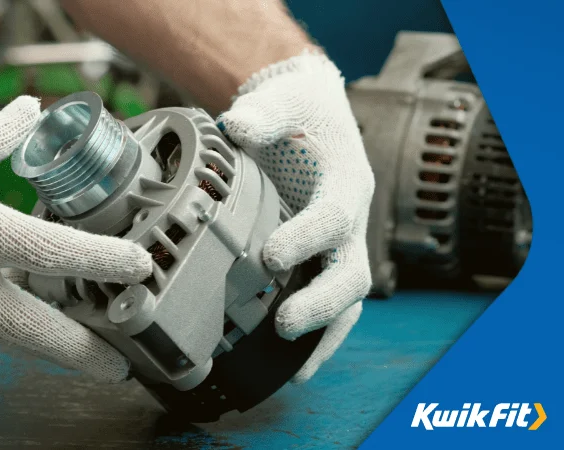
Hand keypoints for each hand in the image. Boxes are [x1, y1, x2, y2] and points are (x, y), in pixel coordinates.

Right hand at [0, 97, 151, 382]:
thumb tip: (30, 114)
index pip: (54, 252)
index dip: (104, 262)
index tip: (139, 267)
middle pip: (32, 331)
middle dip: (83, 353)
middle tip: (122, 369)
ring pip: (4, 336)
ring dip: (51, 350)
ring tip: (88, 356)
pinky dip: (13, 329)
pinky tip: (29, 318)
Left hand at [218, 50, 373, 382]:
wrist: (310, 117)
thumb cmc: (297, 111)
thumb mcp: (284, 101)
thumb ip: (264, 114)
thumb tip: (237, 124)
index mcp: (345, 182)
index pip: (333, 216)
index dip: (306, 238)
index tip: (271, 256)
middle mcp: (351, 220)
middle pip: (352, 271)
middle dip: (322, 301)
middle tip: (283, 323)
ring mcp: (341, 245)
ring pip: (347, 298)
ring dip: (323, 333)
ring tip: (294, 368)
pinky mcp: (325, 259)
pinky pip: (332, 304)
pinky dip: (319, 337)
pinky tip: (295, 365)